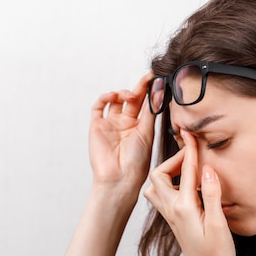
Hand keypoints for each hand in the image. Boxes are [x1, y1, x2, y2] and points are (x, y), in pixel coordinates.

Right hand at [89, 73, 155, 189]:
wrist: (119, 178)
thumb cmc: (137, 162)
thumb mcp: (147, 134)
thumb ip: (150, 113)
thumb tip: (158, 93)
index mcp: (139, 128)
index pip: (145, 105)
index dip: (150, 92)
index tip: (158, 80)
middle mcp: (125, 124)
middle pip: (131, 100)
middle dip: (139, 88)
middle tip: (148, 77)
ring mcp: (110, 124)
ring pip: (115, 100)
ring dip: (123, 93)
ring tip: (131, 96)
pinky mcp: (97, 126)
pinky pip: (98, 107)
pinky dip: (106, 97)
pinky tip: (115, 97)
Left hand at [144, 130, 235, 255]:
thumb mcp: (219, 224)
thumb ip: (211, 195)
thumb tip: (207, 168)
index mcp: (184, 207)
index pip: (186, 171)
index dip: (190, 150)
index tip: (192, 134)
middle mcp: (172, 210)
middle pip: (159, 175)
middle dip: (174, 159)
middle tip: (192, 154)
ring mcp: (171, 216)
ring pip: (155, 186)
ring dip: (167, 172)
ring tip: (187, 168)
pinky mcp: (174, 221)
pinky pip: (162, 196)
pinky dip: (169, 183)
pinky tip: (185, 184)